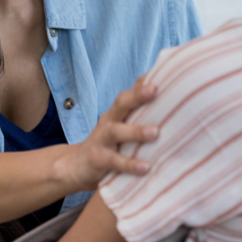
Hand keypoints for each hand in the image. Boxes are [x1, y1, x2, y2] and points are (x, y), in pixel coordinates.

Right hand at [59, 76, 159, 190]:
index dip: (143, 83)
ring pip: (117, 131)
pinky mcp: (98, 159)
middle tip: (154, 89)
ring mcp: (102, 139)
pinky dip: (130, 164)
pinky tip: (145, 167)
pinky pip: (115, 161)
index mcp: (117, 112)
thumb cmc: (109, 143)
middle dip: (137, 95)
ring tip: (155, 132)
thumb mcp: (121, 125)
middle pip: (121, 103)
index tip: (161, 74)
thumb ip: (138, 113)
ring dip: (136, 131)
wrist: (77, 166)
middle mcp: (109, 121)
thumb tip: (164, 96)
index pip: (131, 92)